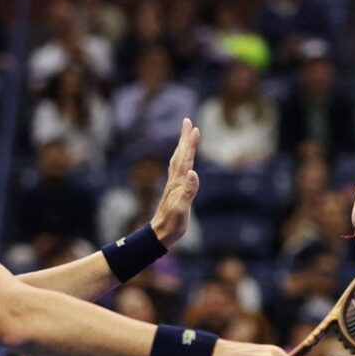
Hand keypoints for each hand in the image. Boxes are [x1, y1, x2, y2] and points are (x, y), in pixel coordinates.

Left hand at [150, 118, 200, 246]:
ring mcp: (173, 185)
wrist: (160, 233)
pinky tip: (183, 162)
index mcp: (179, 182)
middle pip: (181, 155)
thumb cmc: (172, 223)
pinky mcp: (174, 191)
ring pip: (178, 160)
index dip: (190, 143)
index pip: (186, 158)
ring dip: (182, 147)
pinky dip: (181, 160)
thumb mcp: (182, 208)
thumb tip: (193, 172)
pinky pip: (178, 169)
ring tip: (186, 137)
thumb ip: (188, 191)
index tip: (195, 128)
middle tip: (188, 122)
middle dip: (185, 138)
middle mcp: (175, 180)